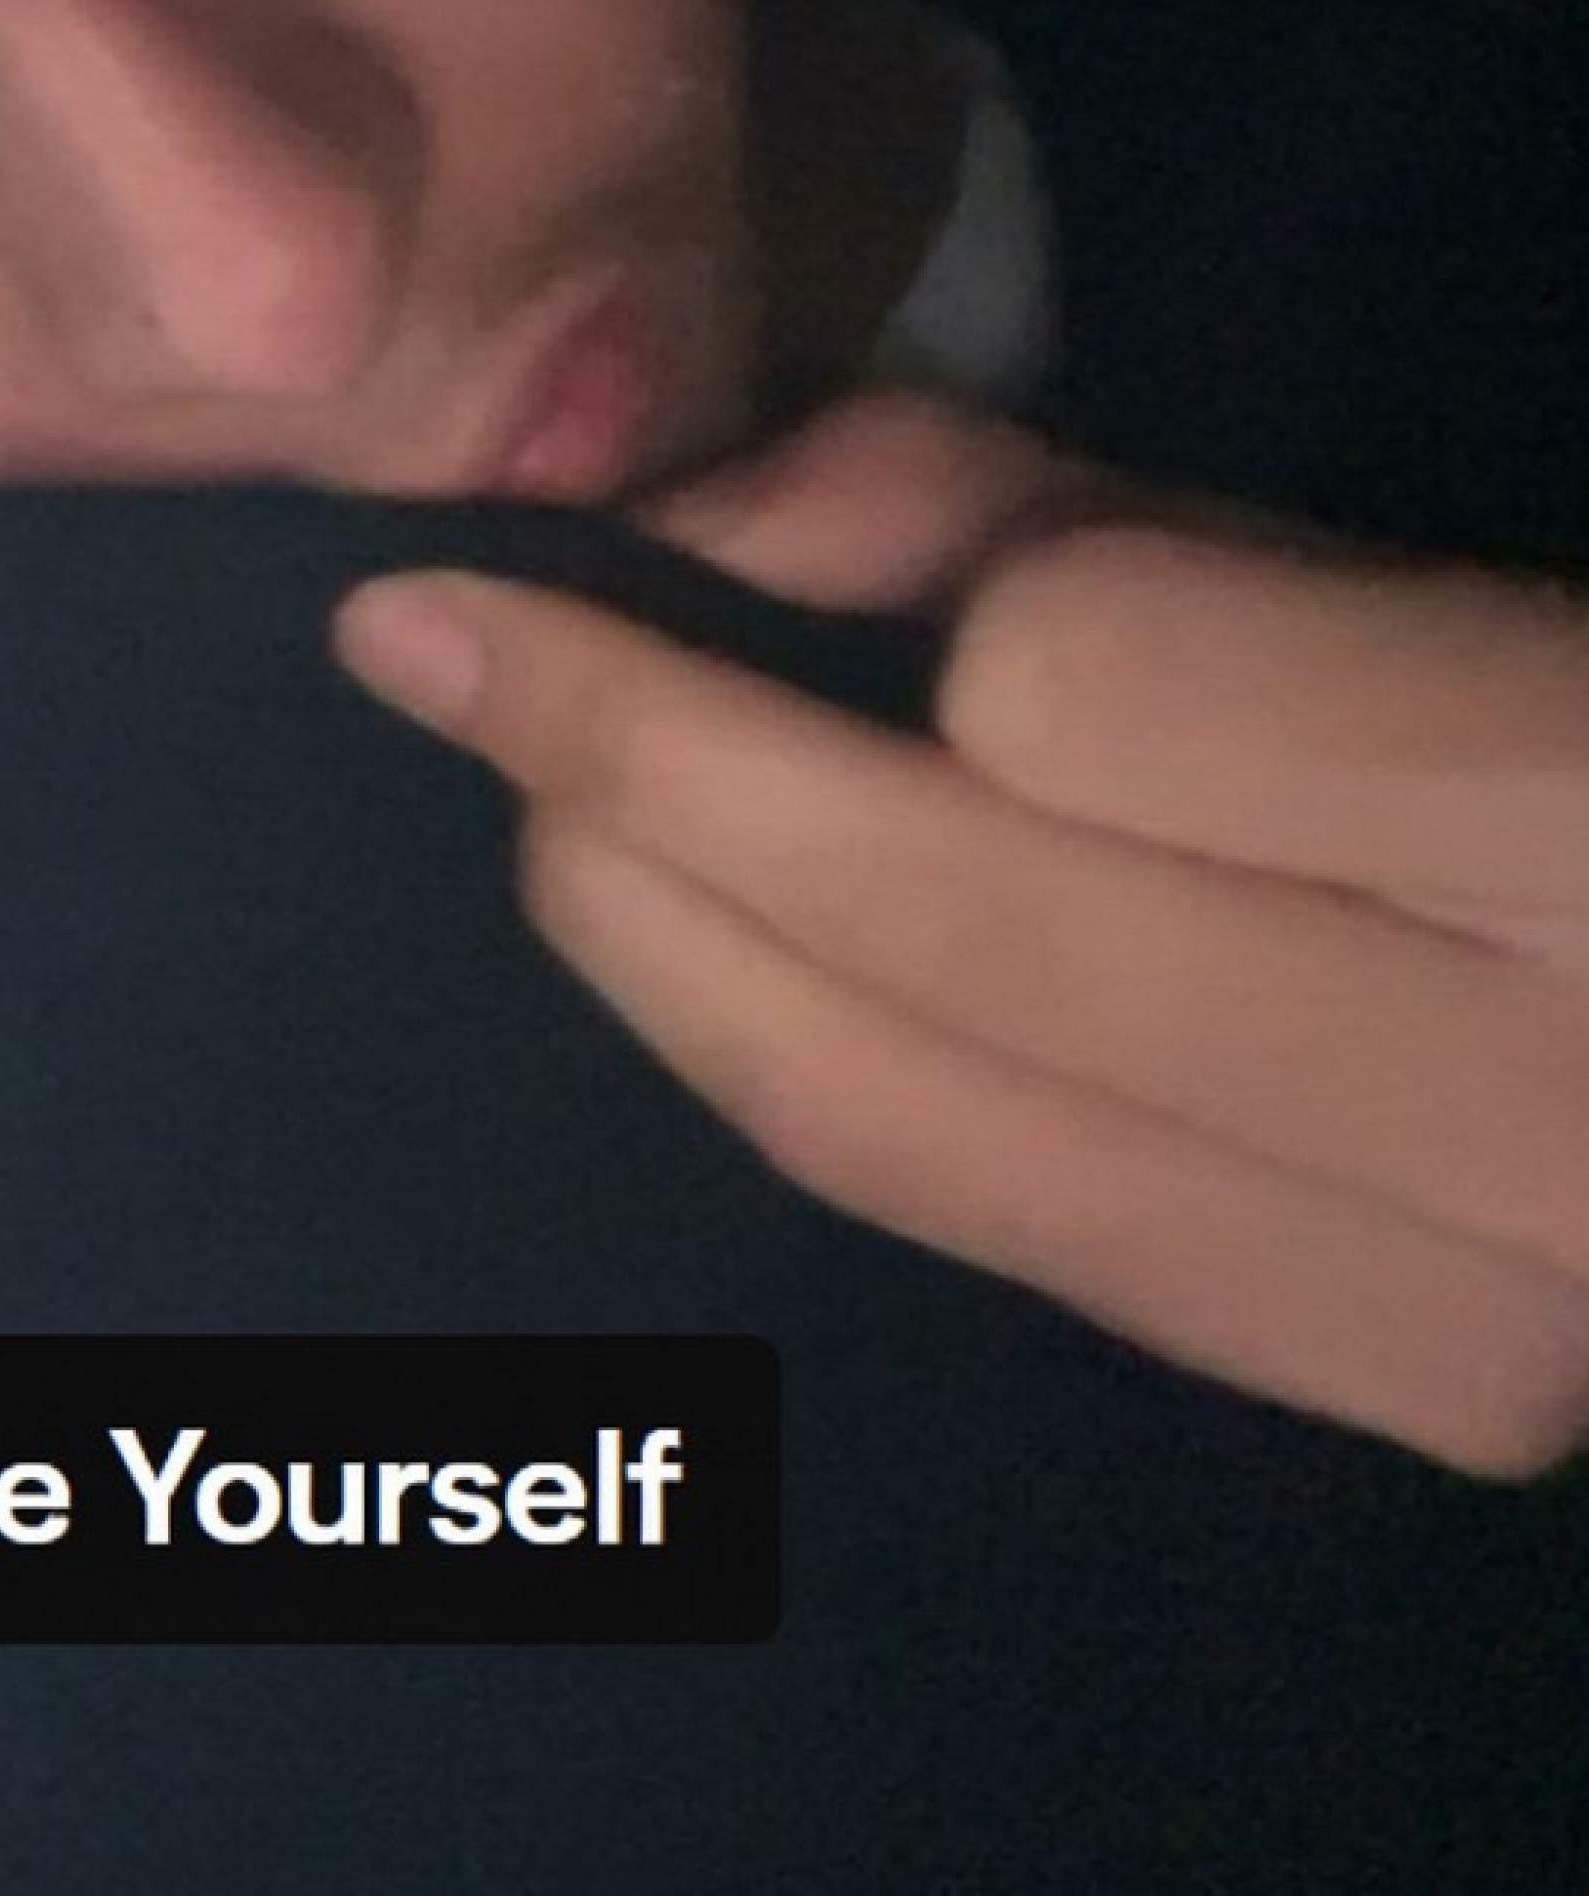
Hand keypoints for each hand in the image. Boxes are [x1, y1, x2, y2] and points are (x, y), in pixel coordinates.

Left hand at [332, 391, 1588, 1474]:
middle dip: (624, 767)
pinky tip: (697, 944)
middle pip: (940, 936)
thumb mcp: (1355, 546)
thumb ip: (1041, 513)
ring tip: (535, 793)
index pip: (1074, 695)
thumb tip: (680, 536)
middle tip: (432, 648)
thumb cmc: (1582, 716)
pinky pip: (971, 1213)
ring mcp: (1462, 1316)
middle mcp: (1536, 1118)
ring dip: (652, 938)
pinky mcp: (1385, 1392)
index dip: (833, 597)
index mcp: (1578, 806)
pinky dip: (787, 1057)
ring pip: (904, 1124)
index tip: (631, 538)